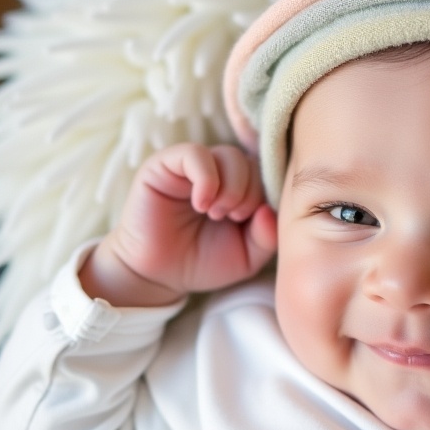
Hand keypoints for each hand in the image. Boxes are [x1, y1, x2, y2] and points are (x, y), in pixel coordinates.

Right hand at [79, 143, 277, 306]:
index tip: (253, 221)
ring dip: (232, 187)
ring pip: (230, 155)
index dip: (269, 194)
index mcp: (243, 189)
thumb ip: (267, 236)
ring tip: (216, 214)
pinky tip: (201, 204)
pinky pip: (195, 154)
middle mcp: (220, 172)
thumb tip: (270, 209)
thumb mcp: (247, 257)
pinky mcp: (165, 164)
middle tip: (233, 219)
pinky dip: (206, 179)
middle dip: (250, 193)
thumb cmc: (203, 263)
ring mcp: (194, 166)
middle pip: (253, 163)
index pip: (270, 174)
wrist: (159, 275)